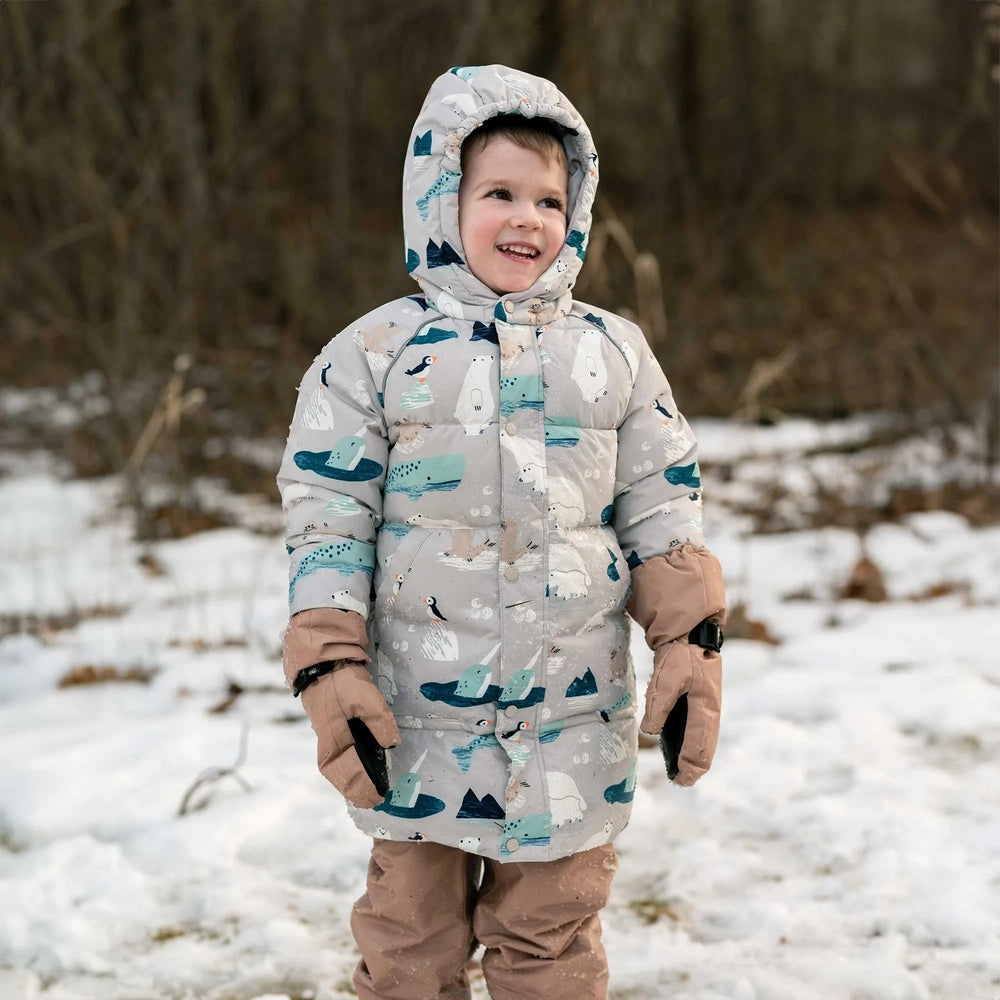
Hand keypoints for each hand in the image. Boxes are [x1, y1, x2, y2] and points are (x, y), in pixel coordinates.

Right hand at [300, 663, 399, 807]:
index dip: (361, 786)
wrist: (323, 663)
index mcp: (333, 740)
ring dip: (350, 781)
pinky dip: (348, 768)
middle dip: (354, 790)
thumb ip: (379, 721)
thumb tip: (391, 744)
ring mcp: (328, 737)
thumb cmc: (343, 682)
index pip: (347, 771)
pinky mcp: (332, 729)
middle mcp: (328, 743)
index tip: (376, 797)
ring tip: (367, 793)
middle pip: (339, 775)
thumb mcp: (365, 698)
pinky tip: (361, 768)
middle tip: (372, 802)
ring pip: (337, 767)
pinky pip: (340, 757)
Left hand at [640, 640, 721, 785]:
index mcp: (706, 707)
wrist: (691, 632)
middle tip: (681, 781)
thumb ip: (659, 705)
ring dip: (695, 756)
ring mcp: (708, 705)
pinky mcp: (701, 700)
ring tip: (682, 771)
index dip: (690, 765)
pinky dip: (693, 743)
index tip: (680, 779)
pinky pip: (700, 728)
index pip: (700, 745)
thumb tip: (651, 731)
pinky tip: (681, 748)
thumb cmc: (680, 654)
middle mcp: (711, 710)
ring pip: (705, 739)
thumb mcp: (668, 678)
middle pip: (707, 746)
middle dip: (695, 766)